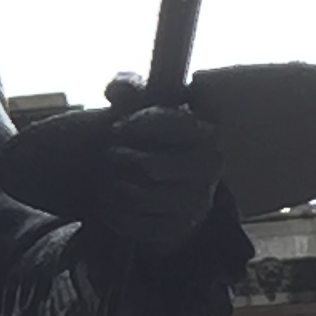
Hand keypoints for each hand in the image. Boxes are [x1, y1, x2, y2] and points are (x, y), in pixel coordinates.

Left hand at [86, 95, 223, 252]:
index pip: (174, 126)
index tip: (117, 126)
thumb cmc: (149, 136)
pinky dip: (114, 213)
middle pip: (150, 166)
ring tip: (105, 176)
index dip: (139, 125)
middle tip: (108, 154)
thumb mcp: (140, 104)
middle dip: (120, 159)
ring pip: (139, 197)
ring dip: (112, 186)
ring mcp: (197, 202)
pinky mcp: (179, 229)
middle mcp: (210, 168)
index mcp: (207, 133)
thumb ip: (126, 86)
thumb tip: (117, 89)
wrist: (160, 184)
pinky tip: (108, 201)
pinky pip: (136, 224)